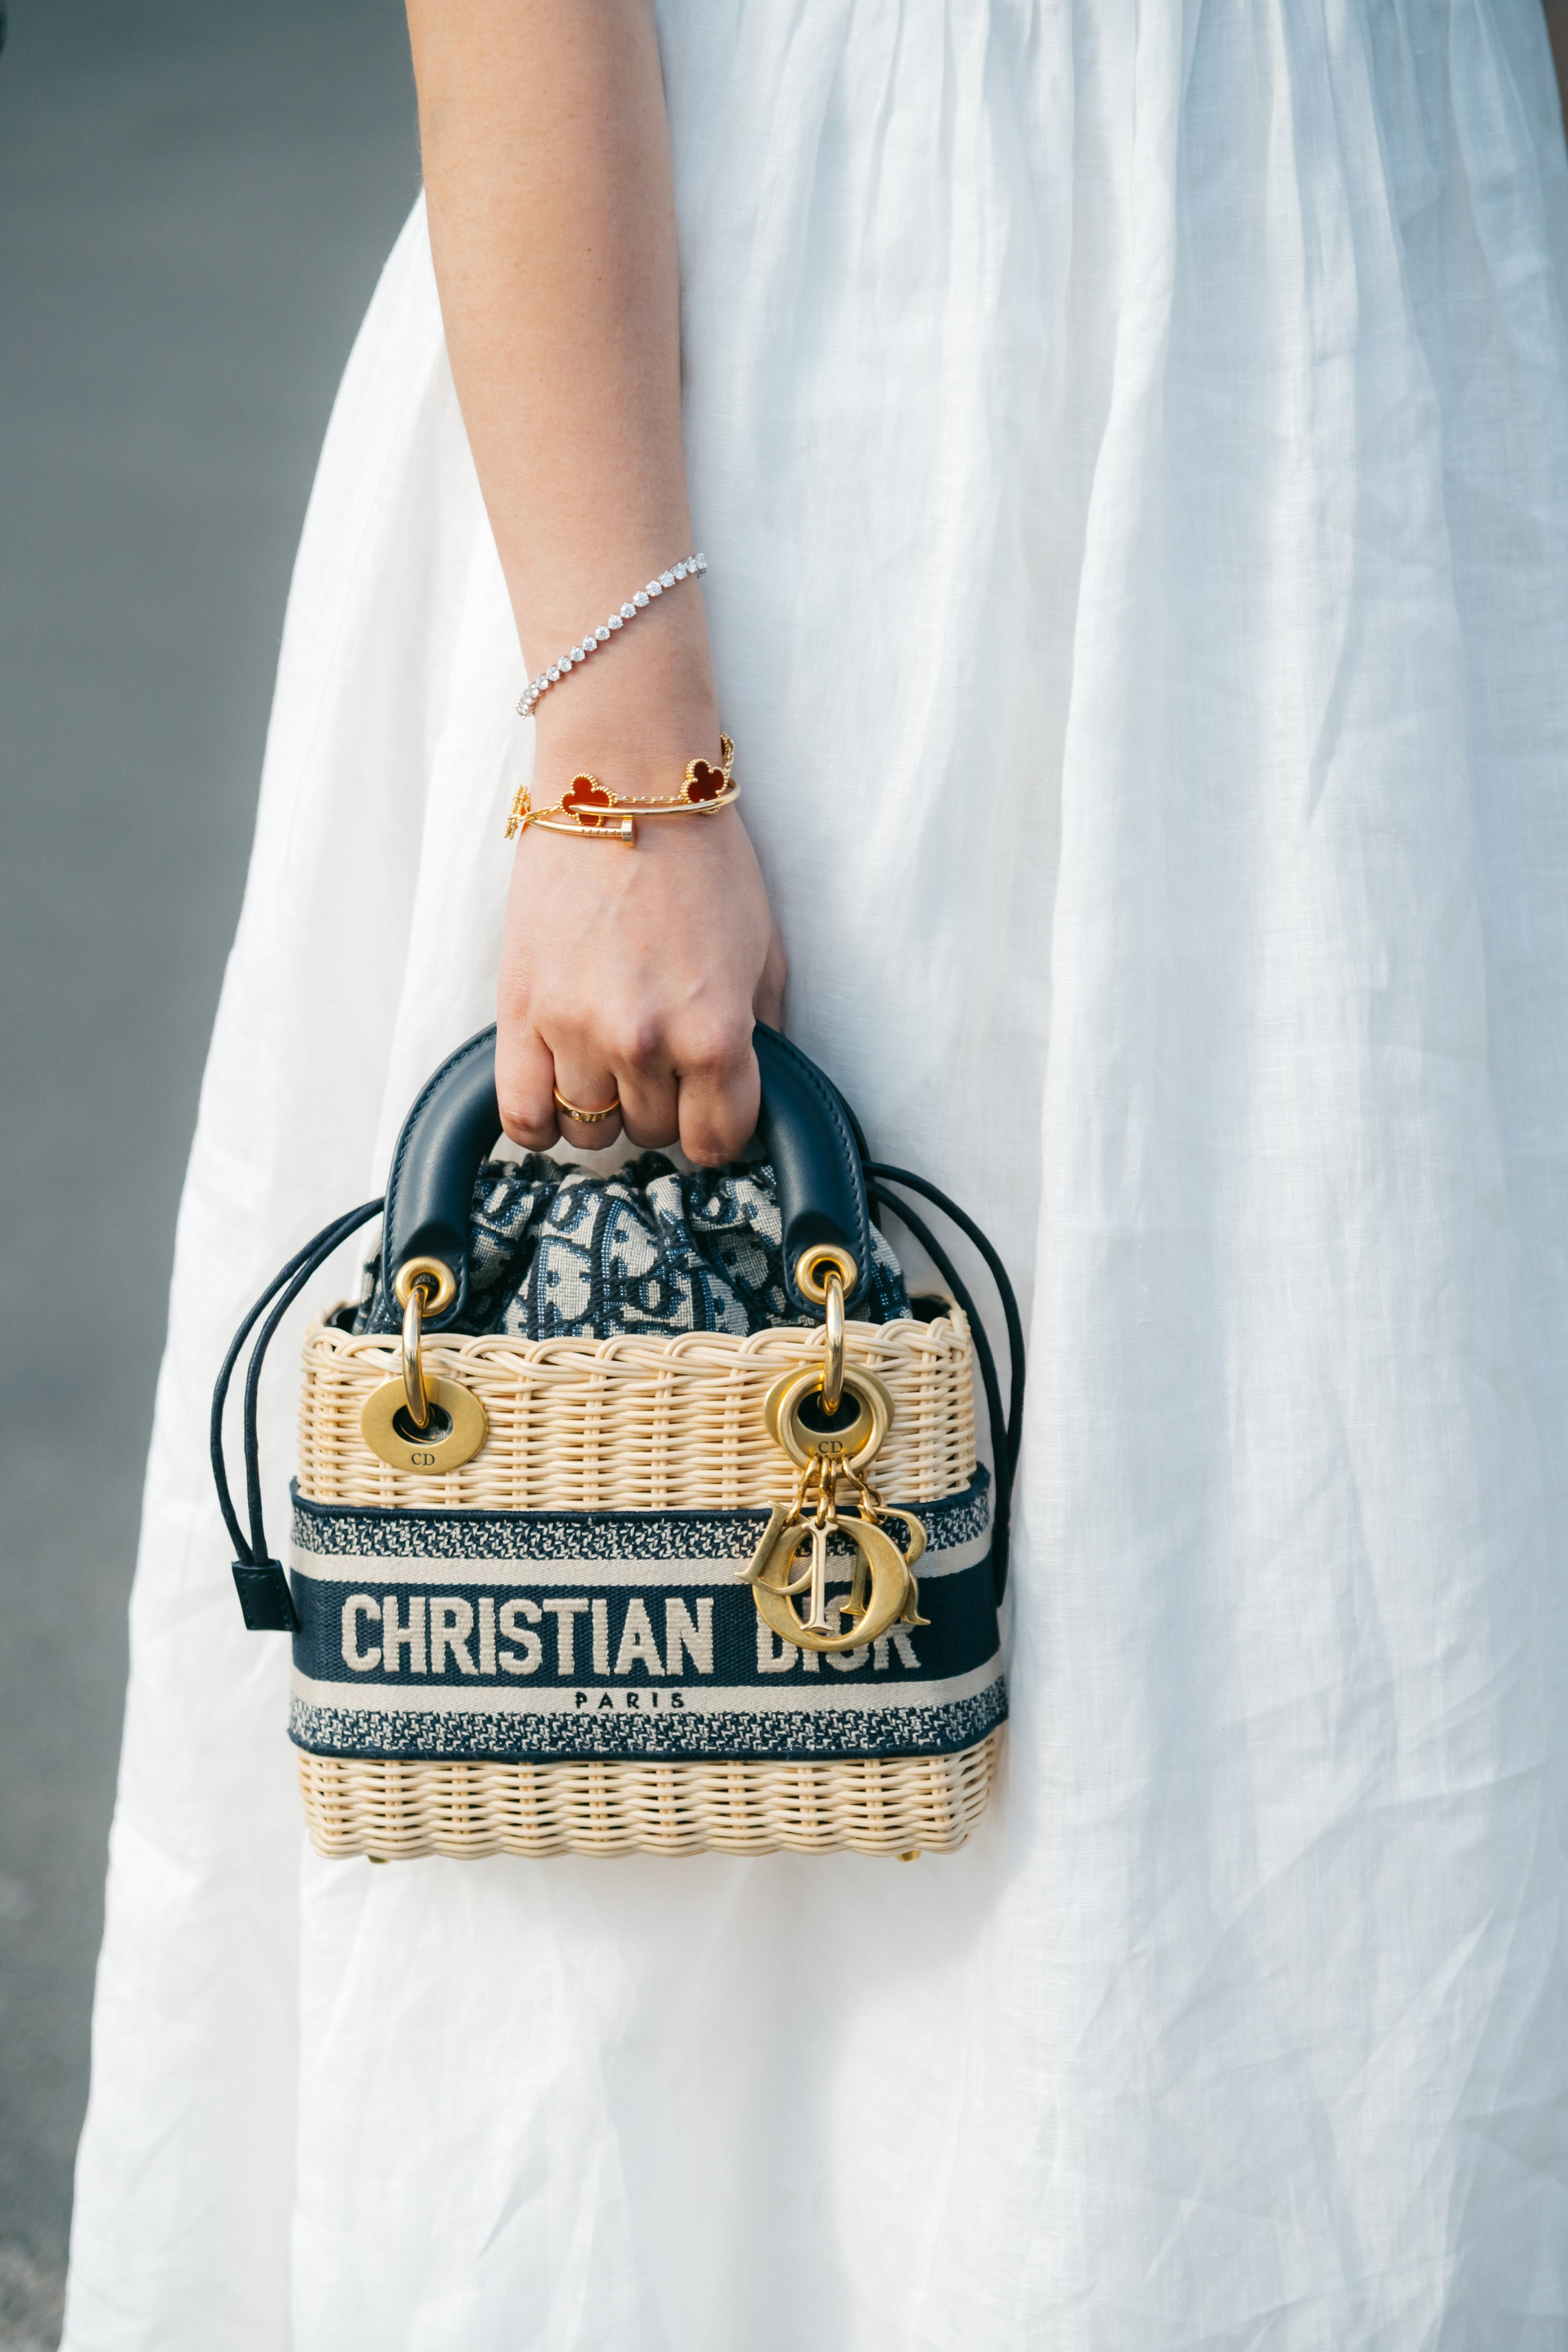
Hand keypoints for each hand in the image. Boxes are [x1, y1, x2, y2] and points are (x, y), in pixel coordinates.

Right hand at [496, 716, 786, 1166]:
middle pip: (654, 1133)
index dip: (720, 1130)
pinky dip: (540, 1125)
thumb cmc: (702, 858)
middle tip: (662, 1058)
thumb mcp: (762, 949)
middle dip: (663, 1106)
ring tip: (611, 1063)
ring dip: (605, 1107)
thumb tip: (750, 1093)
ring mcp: (577, 1032)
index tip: (711, 1109)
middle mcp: (645, 1043)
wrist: (623, 784)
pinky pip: (522, 1117)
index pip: (719, 1138)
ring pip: (590, 1131)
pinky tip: (558, 1097)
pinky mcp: (521, 1013)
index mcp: (716, 1032)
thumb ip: (762, 1032)